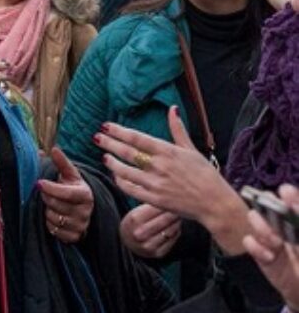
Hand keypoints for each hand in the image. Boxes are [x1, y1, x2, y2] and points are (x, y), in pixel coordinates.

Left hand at [37, 147, 93, 243]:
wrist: (83, 208)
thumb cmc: (73, 187)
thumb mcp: (69, 174)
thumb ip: (62, 162)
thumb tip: (54, 149)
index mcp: (85, 194)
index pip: (67, 193)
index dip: (51, 188)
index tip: (39, 183)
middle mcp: (85, 212)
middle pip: (57, 206)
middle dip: (46, 197)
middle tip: (43, 191)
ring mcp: (81, 226)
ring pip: (54, 218)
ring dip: (46, 210)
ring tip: (50, 203)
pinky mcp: (74, 237)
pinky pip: (54, 231)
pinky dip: (49, 223)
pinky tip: (52, 215)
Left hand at [95, 110, 245, 247]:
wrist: (214, 203)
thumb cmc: (205, 175)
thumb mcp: (192, 149)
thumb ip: (178, 129)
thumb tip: (172, 109)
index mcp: (167, 151)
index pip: (136, 137)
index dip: (118, 131)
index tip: (106, 126)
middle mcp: (159, 166)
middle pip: (127, 152)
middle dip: (109, 144)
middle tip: (97, 138)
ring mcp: (155, 184)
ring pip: (125, 172)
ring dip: (112, 163)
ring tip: (104, 156)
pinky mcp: (155, 200)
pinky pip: (131, 189)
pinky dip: (121, 182)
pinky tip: (116, 176)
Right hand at [119, 202, 181, 258]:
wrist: (127, 241)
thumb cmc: (133, 223)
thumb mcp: (136, 211)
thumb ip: (149, 205)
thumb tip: (167, 197)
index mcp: (135, 219)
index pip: (156, 208)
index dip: (167, 203)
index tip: (174, 198)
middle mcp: (141, 233)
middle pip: (164, 220)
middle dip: (174, 212)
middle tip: (180, 206)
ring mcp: (149, 245)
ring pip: (170, 230)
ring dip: (177, 222)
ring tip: (179, 215)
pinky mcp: (157, 253)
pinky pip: (172, 240)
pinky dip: (176, 232)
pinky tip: (175, 227)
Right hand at [243, 184, 298, 312]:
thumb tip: (294, 205)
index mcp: (296, 218)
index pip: (291, 197)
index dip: (288, 194)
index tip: (286, 192)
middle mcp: (282, 222)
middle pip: (267, 201)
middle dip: (269, 206)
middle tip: (277, 216)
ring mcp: (270, 236)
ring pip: (254, 217)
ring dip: (261, 226)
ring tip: (275, 242)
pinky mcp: (260, 252)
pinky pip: (249, 242)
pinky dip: (256, 247)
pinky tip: (269, 256)